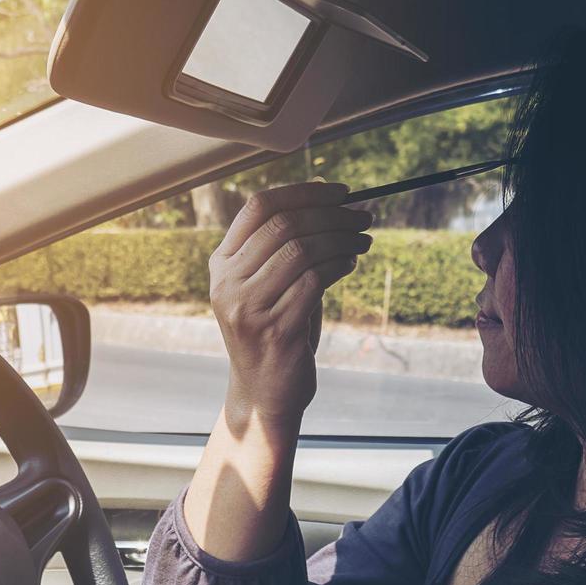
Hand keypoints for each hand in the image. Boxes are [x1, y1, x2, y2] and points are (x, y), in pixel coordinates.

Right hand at [209, 181, 372, 427]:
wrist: (264, 393)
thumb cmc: (274, 329)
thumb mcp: (267, 283)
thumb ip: (285, 245)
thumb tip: (330, 196)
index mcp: (222, 263)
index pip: (259, 206)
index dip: (304, 192)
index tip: (341, 192)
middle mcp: (228, 283)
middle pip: (284, 225)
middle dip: (332, 214)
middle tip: (363, 216)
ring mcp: (248, 307)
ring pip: (302, 250)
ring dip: (342, 239)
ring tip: (363, 240)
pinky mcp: (276, 330)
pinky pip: (315, 280)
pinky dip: (340, 264)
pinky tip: (351, 263)